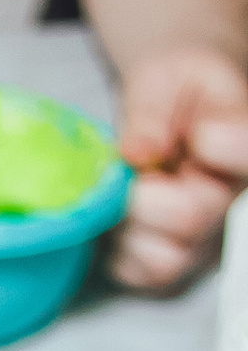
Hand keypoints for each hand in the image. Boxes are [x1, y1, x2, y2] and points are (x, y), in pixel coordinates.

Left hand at [106, 44, 247, 289]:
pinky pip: (139, 272)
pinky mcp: (171, 261)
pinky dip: (115, 248)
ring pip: (166, 257)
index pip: (246, 153)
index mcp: (242, 145)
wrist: (167, 108)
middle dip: (143, 192)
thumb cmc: (172, 89)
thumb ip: (151, 110)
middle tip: (133, 166)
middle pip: (192, 217)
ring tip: (127, 189)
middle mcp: (231, 199)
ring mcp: (204, 237)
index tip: (199, 131)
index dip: (219, 146)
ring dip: (127, 224)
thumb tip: (138, 152)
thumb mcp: (162, 78)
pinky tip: (119, 215)